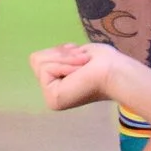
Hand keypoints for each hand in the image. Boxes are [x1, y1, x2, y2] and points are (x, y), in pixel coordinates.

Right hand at [29, 40, 150, 119]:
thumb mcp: (73, 54)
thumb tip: (37, 60)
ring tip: (81, 65)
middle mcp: (51, 93)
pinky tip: (79, 72)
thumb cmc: (102, 62)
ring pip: (38, 62)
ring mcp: (50, 97)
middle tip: (81, 60)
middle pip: (36, 59)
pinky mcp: (53, 98)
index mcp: (57, 84)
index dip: (59, 52)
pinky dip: (63, 64)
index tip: (79, 56)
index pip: (40, 58)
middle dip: (59, 53)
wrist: (115, 72)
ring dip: (63, 58)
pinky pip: (45, 69)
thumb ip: (54, 58)